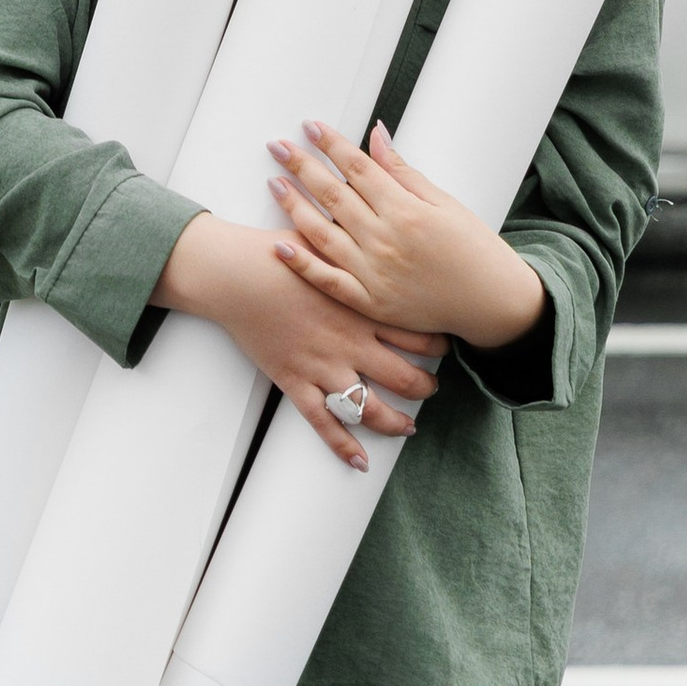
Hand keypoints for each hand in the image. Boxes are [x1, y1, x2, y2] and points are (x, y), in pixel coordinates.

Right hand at [154, 211, 444, 469]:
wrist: (238, 274)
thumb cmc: (279, 253)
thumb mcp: (328, 240)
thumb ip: (358, 243)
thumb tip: (381, 223)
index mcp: (362, 307)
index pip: (415, 331)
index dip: (438, 342)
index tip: (448, 345)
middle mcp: (350, 342)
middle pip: (404, 375)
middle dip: (425, 387)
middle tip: (432, 389)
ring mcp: (324, 366)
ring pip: (370, 407)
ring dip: (395, 421)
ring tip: (408, 428)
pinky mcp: (297, 382)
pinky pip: (325, 423)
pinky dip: (344, 446)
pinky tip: (360, 462)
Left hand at [267, 121, 547, 354]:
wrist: (491, 304)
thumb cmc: (473, 250)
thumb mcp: (445, 202)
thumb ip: (404, 172)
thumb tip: (376, 136)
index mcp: (405, 210)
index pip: (357, 167)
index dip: (330, 144)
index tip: (309, 126)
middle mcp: (384, 240)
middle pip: (332, 195)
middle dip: (301, 166)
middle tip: (278, 145)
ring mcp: (373, 274)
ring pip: (322, 234)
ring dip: (294, 206)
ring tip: (274, 182)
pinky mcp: (369, 302)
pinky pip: (327, 281)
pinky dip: (301, 264)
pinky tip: (280, 244)